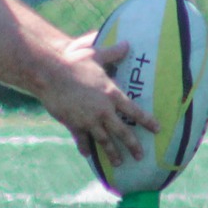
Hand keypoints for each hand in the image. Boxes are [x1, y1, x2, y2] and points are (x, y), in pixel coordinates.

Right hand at [40, 35, 155, 166]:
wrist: (50, 73)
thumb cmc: (73, 62)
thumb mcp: (96, 55)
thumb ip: (113, 53)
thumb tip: (127, 44)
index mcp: (111, 94)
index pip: (134, 111)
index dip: (147, 121)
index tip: (157, 129)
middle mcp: (103, 110)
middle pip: (122, 132)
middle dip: (133, 145)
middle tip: (140, 156)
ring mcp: (88, 120)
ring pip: (104, 140)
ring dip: (112, 153)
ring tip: (119, 162)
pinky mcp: (74, 124)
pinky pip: (82, 140)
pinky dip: (86, 148)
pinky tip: (89, 156)